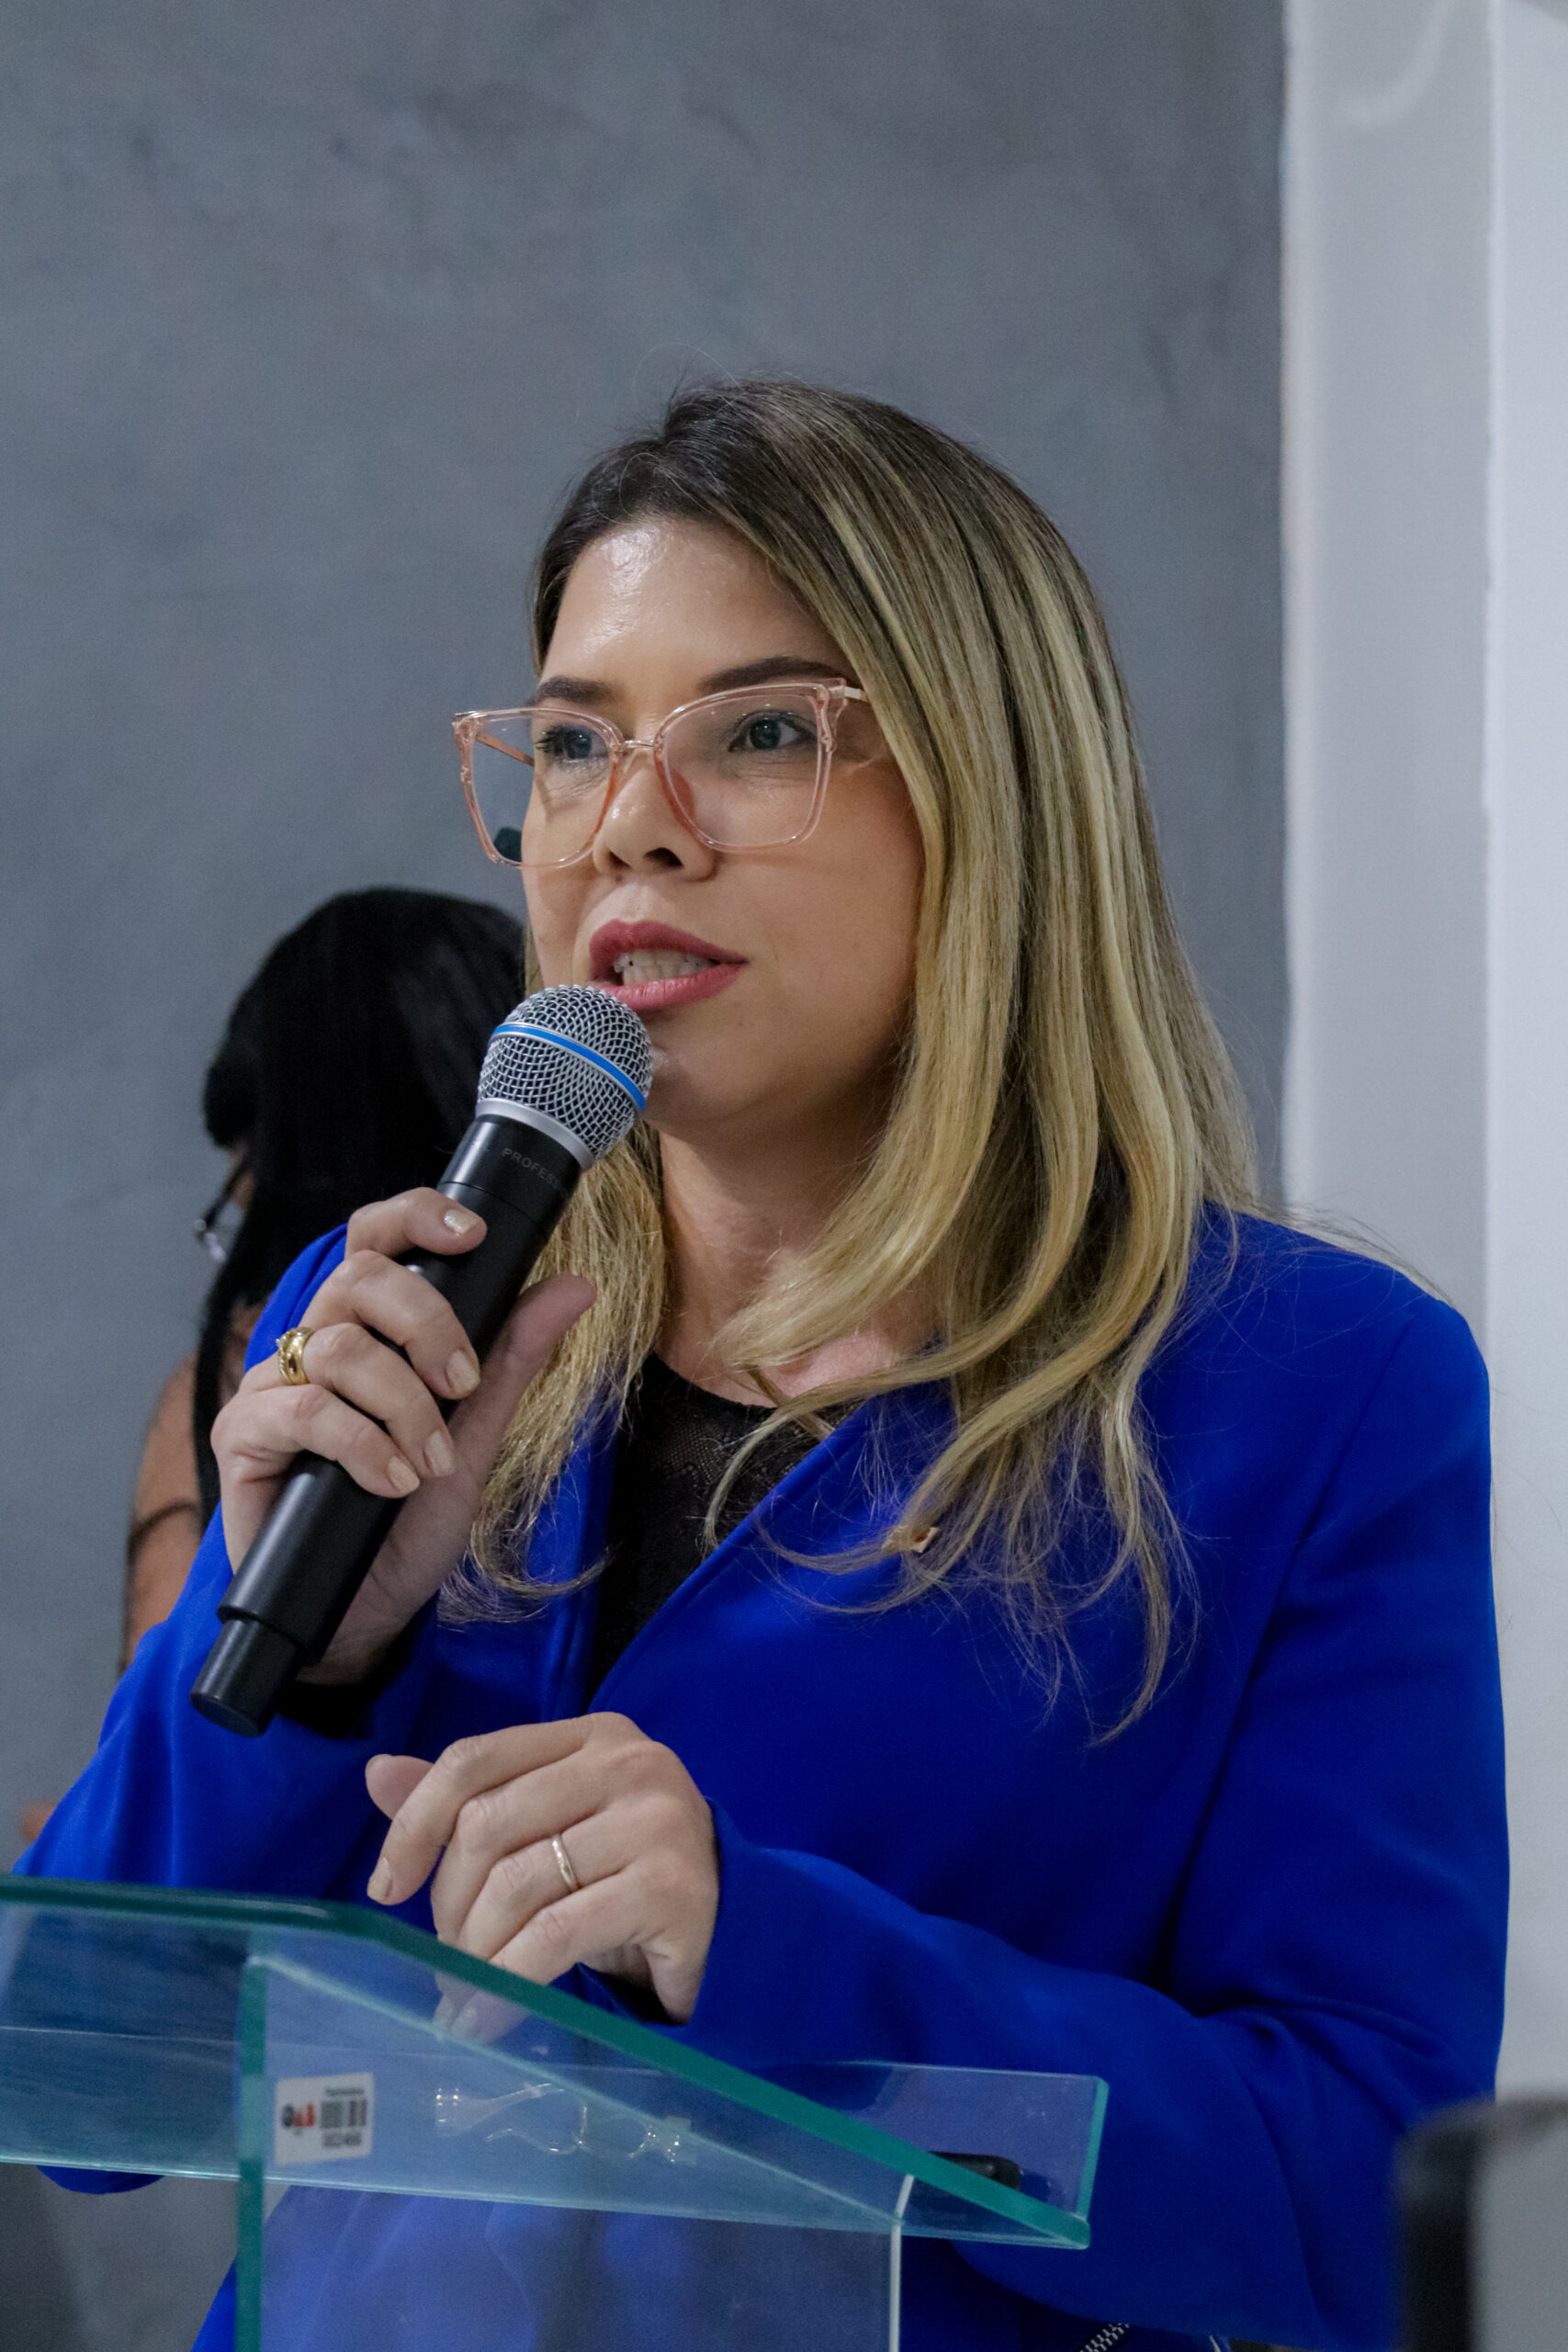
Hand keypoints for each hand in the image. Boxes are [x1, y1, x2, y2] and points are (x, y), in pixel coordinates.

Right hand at [210, 1188, 592, 1681]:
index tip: (474, 1234)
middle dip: (427, 1325)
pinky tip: (392, 1482)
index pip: (376, 1239)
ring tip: (432, 1462)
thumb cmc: (409, 1523)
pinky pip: (304, 1411)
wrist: (365, 1614)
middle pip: (358, 1279)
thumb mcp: (476, 1436)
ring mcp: (273, 1388)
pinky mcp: (242, 1436)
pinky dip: (363, 1444)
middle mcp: (314, 1346)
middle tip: (462, 1386)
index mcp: (368, 1330)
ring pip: (338, 1347)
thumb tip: (574, 1286)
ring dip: (404, 1405)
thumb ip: (512, 1359)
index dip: (416, 1217)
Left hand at [364, 1716, 719, 2024]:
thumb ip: (473, 1802)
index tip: (386, 1888)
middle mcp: (629, 1761)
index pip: (476, 1759)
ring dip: (475, 1954)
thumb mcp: (551, 1832)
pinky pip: (557, 1934)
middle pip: (489, 1824)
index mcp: (593, 1736)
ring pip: (518, 1883)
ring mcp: (656, 1820)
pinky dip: (509, 1981)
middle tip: (447, 1959)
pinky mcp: (671, 1887)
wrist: (737, 1932)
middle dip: (449, 1905)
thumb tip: (377, 1773)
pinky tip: (491, 2015)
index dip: (415, 1822)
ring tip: (465, 1995)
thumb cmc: (628, 1880)